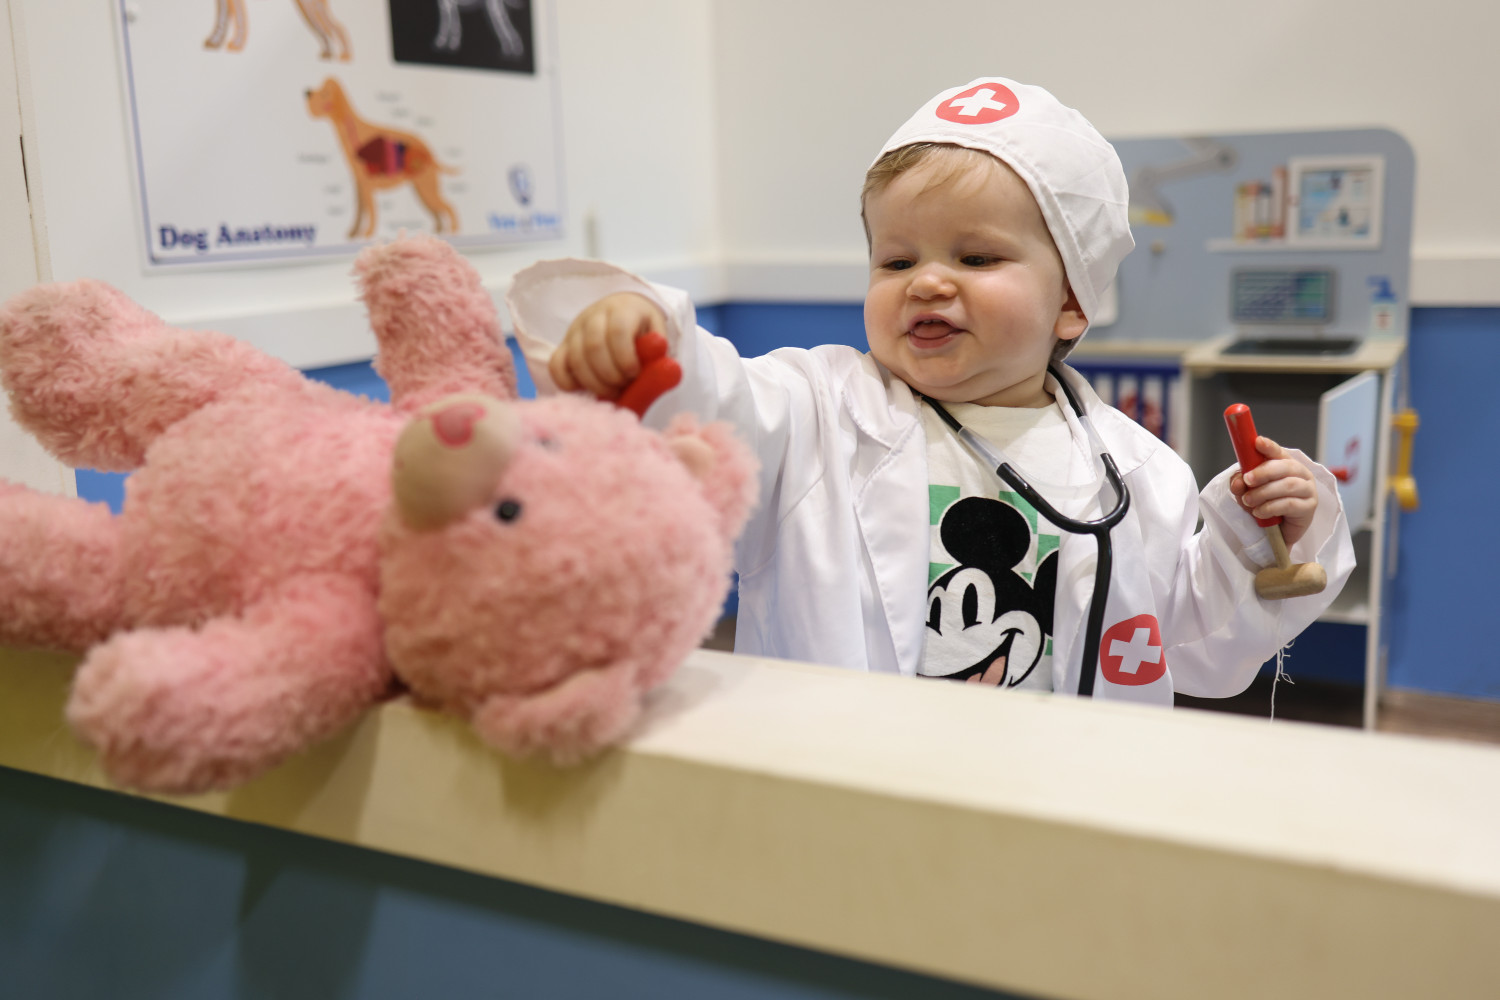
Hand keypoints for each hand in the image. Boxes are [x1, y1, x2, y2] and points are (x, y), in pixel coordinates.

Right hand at [548, 292, 667, 400]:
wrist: (624, 313)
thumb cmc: (644, 331)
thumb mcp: (658, 335)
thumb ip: (660, 353)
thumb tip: (666, 371)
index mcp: (623, 309)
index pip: (618, 330)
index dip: (625, 357)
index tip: (634, 373)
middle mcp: (595, 315)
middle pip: (593, 346)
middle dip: (610, 375)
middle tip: (623, 386)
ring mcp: (576, 330)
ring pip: (575, 358)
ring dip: (594, 383)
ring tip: (611, 391)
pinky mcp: (563, 345)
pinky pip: (556, 365)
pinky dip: (568, 383)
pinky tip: (585, 389)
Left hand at [1229, 436, 1318, 546]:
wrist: (1277, 532)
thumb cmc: (1265, 505)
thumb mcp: (1247, 492)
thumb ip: (1240, 484)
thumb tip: (1237, 482)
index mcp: (1286, 464)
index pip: (1279, 452)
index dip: (1269, 446)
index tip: (1257, 442)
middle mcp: (1301, 474)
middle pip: (1286, 467)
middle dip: (1264, 472)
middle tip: (1247, 480)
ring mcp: (1308, 490)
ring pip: (1288, 485)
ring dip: (1264, 492)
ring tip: (1249, 501)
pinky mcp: (1309, 507)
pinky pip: (1290, 504)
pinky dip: (1271, 507)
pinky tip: (1259, 512)